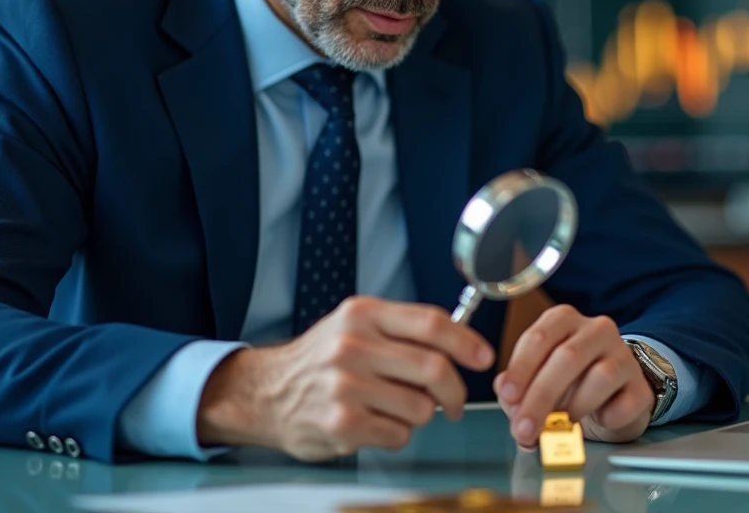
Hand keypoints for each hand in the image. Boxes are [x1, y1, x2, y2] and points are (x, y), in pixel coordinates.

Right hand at [195, 296, 494, 460]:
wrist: (265, 392)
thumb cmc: (319, 360)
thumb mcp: (354, 326)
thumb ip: (401, 329)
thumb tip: (461, 342)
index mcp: (362, 314)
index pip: (431, 322)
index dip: (466, 341)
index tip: (483, 357)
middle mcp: (353, 346)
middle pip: (434, 367)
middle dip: (455, 391)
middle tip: (454, 402)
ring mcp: (346, 386)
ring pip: (421, 407)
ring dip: (420, 415)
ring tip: (396, 410)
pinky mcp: (342, 423)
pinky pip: (399, 434)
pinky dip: (397, 434)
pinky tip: (374, 424)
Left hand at [493, 305, 654, 449]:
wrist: (613, 397)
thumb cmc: (569, 384)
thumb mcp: (536, 379)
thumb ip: (517, 387)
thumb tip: (507, 396)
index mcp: (563, 320)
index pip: (539, 337)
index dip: (521, 369)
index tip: (509, 396)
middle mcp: (596, 329)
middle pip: (567, 357)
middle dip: (541, 397)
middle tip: (525, 429)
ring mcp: (623, 355)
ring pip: (600, 376)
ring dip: (574, 407)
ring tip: (562, 424)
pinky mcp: (640, 385)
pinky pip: (625, 403)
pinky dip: (607, 418)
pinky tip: (598, 420)